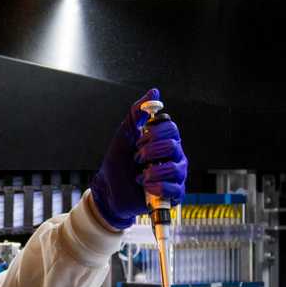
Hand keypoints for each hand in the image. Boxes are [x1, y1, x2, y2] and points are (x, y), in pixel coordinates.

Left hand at [89, 88, 187, 229]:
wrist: (110, 190)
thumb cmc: (119, 161)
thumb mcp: (125, 134)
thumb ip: (138, 113)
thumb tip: (155, 92)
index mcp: (165, 140)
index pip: (171, 128)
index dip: (153, 133)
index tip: (138, 140)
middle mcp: (175, 156)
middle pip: (173, 146)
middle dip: (150, 151)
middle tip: (137, 158)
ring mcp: (176, 175)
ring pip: (175, 168)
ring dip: (152, 171)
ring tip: (140, 175)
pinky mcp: (173, 194)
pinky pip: (175, 189)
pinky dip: (157, 187)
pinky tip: (145, 186)